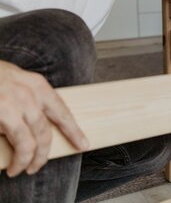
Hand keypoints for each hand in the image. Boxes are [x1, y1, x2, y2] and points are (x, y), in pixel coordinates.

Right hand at [0, 60, 87, 176]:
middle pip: (47, 130)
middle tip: (37, 165)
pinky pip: (19, 142)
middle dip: (45, 152)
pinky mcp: (4, 113)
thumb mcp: (14, 82)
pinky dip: (19, 157)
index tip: (83, 143)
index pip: (62, 110)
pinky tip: (13, 166)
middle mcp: (31, 93)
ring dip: (31, 159)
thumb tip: (36, 126)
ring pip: (34, 139)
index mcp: (37, 85)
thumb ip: (28, 100)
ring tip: (23, 169)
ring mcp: (17, 103)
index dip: (73, 130)